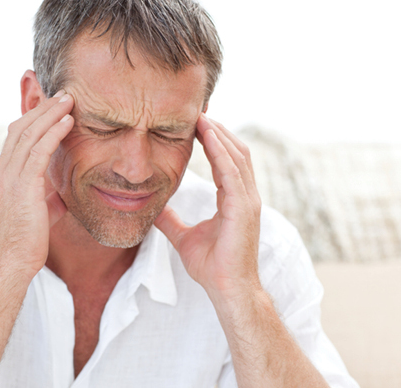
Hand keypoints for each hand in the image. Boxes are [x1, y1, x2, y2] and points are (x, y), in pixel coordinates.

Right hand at [0, 91, 74, 280]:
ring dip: (50, 114)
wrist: (10, 265)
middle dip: (42, 109)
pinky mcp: (22, 187)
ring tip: (69, 99)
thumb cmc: (25, 243)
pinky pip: (38, 151)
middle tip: (63, 94)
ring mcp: (9, 179)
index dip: (34, 119)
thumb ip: (45, 199)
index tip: (53, 107)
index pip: (15, 138)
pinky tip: (68, 121)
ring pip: (29, 135)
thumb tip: (59, 194)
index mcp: (3, 177)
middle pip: (20, 129)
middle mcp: (2, 173)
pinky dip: (53, 132)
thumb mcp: (36, 214)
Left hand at [155, 114, 261, 297]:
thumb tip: (152, 209)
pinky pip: (232, 173)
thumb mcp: (184, 237)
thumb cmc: (212, 266)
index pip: (226, 161)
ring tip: (201, 117)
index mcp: (234, 200)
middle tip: (198, 111)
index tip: (196, 124)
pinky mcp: (244, 209)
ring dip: (219, 135)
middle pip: (235, 152)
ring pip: (236, 156)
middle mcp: (245, 196)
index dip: (213, 140)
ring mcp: (248, 201)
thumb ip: (171, 221)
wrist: (227, 290)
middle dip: (217, 130)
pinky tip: (208, 137)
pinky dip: (220, 152)